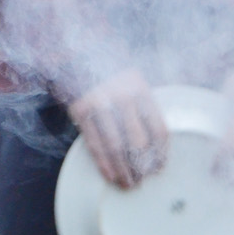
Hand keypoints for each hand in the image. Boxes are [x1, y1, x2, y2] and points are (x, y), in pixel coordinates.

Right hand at [67, 68, 168, 188]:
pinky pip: (95, 143)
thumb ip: (142, 105)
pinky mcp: (80, 110)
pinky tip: (110, 176)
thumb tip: (154, 144)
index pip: (158, 129)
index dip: (160, 153)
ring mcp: (100, 103)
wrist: (73, 49)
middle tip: (143, 180)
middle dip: (142, 166)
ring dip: (124, 170)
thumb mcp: (131, 80)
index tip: (160, 168)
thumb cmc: (107, 70)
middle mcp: (123, 96)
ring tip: (128, 184)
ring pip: (117, 147)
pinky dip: (104, 163)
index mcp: (141, 89)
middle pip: (139, 142)